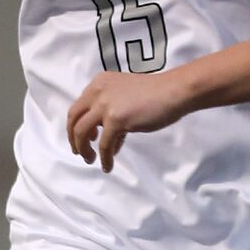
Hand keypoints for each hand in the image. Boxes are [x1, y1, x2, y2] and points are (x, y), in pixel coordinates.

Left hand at [67, 70, 192, 171]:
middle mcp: (98, 91)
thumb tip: (108, 139)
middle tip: (79, 151)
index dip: (77, 124)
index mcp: (99, 83)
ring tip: (89, 159)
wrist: (176, 91)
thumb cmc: (157, 94)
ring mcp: (105, 105)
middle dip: (73, 137)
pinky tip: (107, 166)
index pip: (79, 106)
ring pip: (81, 132)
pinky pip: (104, 145)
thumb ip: (112, 112)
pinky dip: (104, 158)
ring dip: (83, 148)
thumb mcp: (126, 97)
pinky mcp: (116, 119)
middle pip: (74, 118)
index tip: (85, 137)